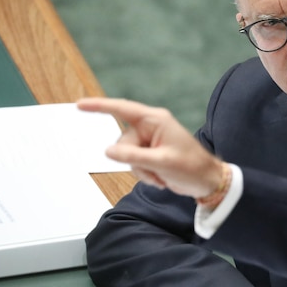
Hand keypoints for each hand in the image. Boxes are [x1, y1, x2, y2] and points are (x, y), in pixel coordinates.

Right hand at [77, 97, 221, 198]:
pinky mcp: (150, 154)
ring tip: (161, 174)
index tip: (80, 105)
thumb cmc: (192, 167)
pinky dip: (145, 173)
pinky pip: (134, 164)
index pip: (122, 109)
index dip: (100, 106)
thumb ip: (133, 156)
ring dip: (142, 170)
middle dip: (135, 160)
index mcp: (155, 120)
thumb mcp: (162, 162)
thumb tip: (109, 151)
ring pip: (126, 155)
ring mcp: (150, 141)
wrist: (206, 182)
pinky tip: (161, 177)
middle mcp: (151, 128)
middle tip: (156, 169)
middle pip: (123, 142)